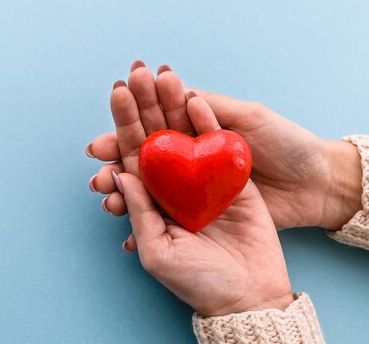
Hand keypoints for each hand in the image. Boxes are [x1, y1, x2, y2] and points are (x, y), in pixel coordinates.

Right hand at [87, 61, 361, 229]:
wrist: (317, 185)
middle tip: (96, 153)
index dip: (130, 118)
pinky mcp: (202, 213)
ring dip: (121, 190)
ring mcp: (193, 189)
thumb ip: (210, 108)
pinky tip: (123, 223)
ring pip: (148, 188)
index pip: (155, 123)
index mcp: (197, 132)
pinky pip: (166, 218)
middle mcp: (188, 160)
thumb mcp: (248, 118)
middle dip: (116, 152)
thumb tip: (174, 92)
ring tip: (105, 193)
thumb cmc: (286, 143)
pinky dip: (142, 221)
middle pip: (144, 154)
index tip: (110, 116)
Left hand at [113, 90, 292, 315]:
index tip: (117, 94)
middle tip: (134, 73)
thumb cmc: (198, 281)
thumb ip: (139, 213)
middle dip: (145, 105)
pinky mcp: (233, 177)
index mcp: (152, 200)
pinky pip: (218, 143)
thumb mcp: (158, 252)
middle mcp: (175, 184)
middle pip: (157, 136)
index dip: (123, 125)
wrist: (251, 294)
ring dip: (173, 103)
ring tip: (161, 74)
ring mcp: (204, 178)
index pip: (132, 155)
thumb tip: (118, 175)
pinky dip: (206, 120)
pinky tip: (193, 96)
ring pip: (185, 133)